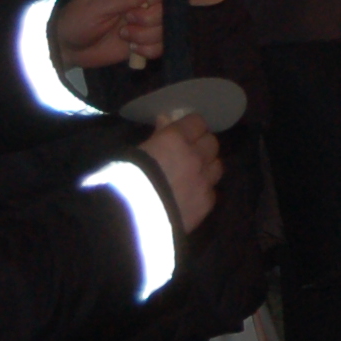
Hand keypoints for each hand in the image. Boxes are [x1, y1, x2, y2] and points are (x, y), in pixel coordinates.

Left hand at [52, 0, 162, 69]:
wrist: (68, 48)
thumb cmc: (78, 20)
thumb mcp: (96, 6)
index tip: (139, 9)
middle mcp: (143, 3)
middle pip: (167, 9)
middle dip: (149, 21)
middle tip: (126, 23)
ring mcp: (145, 24)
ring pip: (166, 29)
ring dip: (146, 37)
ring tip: (124, 37)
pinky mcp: (144, 43)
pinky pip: (161, 47)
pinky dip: (149, 51)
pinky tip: (132, 50)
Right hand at [141, 113, 223, 232]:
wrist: (131, 221)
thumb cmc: (123, 180)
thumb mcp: (135, 152)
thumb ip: (156, 136)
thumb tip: (166, 120)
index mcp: (175, 139)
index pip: (197, 122)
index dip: (191, 127)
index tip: (185, 132)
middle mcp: (195, 156)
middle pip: (211, 143)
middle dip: (202, 145)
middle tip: (190, 153)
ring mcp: (204, 181)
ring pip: (217, 166)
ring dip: (207, 167)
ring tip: (194, 175)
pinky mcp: (206, 204)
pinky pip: (213, 191)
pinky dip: (205, 190)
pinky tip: (192, 196)